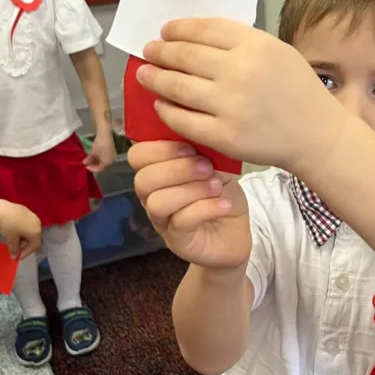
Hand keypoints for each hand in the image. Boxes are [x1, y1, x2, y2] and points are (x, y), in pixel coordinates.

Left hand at [0, 199, 40, 258]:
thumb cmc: (8, 226)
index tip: (18, 257)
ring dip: (23, 237)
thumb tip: (14, 256)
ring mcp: (32, 215)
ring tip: (13, 238)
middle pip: (34, 238)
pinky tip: (13, 229)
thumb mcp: (11, 239)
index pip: (35, 246)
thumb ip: (14, 249)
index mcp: (36, 232)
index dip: (26, 253)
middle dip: (25, 245)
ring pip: (30, 230)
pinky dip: (22, 228)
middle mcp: (37, 223)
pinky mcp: (26, 210)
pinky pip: (27, 223)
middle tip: (15, 247)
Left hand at [84, 131, 115, 172]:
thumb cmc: (100, 145)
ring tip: (89, 159)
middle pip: (101, 165)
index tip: (85, 167)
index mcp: (108, 163)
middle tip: (87, 163)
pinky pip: (104, 156)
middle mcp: (111, 161)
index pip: (99, 169)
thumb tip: (84, 163)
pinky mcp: (111, 151)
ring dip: (96, 161)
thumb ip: (89, 159)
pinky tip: (94, 155)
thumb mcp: (93, 152)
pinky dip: (98, 157)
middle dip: (94, 165)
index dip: (92, 169)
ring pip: (102, 161)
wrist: (105, 134)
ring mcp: (111, 156)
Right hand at [129, 140, 251, 270]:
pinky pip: (181, 221)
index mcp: (157, 173)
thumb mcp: (217, 166)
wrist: (237, 234)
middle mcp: (152, 197)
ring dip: (191, 190)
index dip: (160, 149)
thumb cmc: (222, 195)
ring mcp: (163, 222)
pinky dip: (205, 208)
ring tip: (216, 187)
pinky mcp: (178, 241)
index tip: (191, 148)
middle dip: (177, 169)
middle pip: (143, 180)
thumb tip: (194, 133)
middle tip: (207, 168)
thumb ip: (202, 151)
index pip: (137, 156)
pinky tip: (224, 204)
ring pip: (158, 202)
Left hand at [135, 20, 346, 175]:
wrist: (316, 135)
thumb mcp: (278, 51)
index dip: (178, 28)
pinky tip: (161, 104)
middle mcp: (240, 71)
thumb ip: (242, 42)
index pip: (203, 29)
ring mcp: (230, 105)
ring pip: (177, 86)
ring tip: (145, 74)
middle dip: (160, 51)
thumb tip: (194, 37)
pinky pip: (182, 120)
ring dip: (155, 78)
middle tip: (148, 51)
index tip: (165, 31)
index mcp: (255, 45)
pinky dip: (166, 110)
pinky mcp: (223, 135)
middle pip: (184, 55)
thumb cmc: (298, 91)